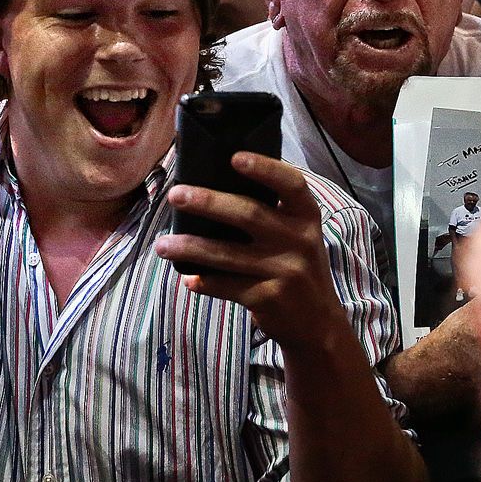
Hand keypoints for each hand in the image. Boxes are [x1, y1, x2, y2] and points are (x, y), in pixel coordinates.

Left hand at [155, 152, 351, 350]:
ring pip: (228, 254)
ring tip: (162, 245)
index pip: (291, 184)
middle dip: (207, 203)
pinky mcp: (269, 298)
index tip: (234, 158)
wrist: (318, 323)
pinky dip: (204, 282)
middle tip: (175, 195)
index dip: (264, 168)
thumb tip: (213, 188)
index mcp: (306, 216)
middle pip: (249, 214)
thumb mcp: (298, 236)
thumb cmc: (297, 267)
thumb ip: (272, 214)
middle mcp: (299, 240)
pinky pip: (227, 286)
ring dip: (190, 248)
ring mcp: (285, 271)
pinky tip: (188, 278)